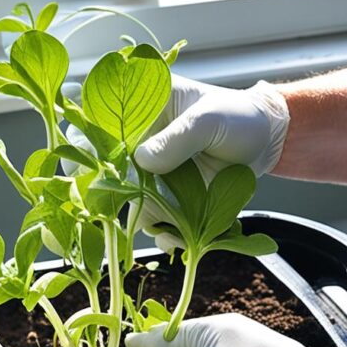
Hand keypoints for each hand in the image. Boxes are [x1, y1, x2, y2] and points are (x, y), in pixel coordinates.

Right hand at [64, 75, 289, 251]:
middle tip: (113, 204)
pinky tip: (179, 237)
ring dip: (135, 216)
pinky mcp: (163, 199)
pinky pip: (151, 222)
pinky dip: (162, 234)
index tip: (84, 164)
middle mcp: (135, 143)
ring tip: (163, 224)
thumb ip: (178, 137)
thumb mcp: (210, 119)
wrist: (264, 142)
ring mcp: (146, 174)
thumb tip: (143, 160)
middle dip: (100, 190)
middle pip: (98, 169)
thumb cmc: (237, 117)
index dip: (82, 144)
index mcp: (138, 109)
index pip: (95, 123)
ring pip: (122, 202)